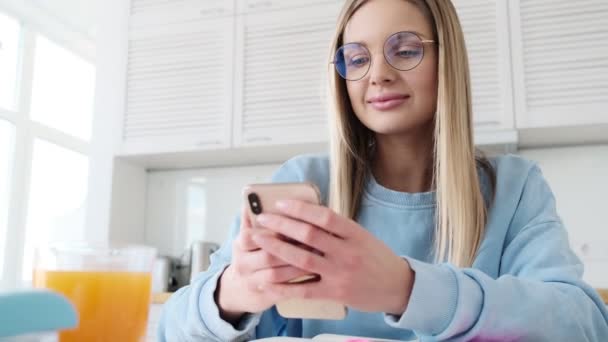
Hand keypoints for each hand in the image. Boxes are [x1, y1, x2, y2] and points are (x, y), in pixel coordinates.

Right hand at [216, 205, 313, 322]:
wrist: (238, 290)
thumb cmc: (249, 256)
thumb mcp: (246, 237)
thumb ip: (251, 218)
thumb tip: (253, 196)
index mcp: (240, 245)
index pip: (250, 235)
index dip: (271, 230)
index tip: (291, 221)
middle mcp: (243, 265)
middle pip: (267, 255)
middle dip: (290, 246)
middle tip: (312, 237)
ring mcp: (254, 282)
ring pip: (277, 274)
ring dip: (298, 263)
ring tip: (316, 252)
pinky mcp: (267, 297)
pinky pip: (285, 290)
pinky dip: (299, 280)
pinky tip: (314, 271)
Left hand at [252, 200, 414, 315]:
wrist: (398, 287)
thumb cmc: (377, 258)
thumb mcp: (362, 236)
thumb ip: (338, 228)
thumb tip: (307, 214)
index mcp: (355, 233)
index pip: (324, 216)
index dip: (300, 208)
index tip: (281, 204)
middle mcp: (347, 252)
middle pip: (308, 235)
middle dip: (281, 225)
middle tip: (262, 219)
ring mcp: (340, 273)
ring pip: (302, 259)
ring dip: (277, 248)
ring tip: (259, 240)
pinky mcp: (335, 293)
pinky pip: (304, 289)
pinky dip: (284, 285)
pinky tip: (268, 279)